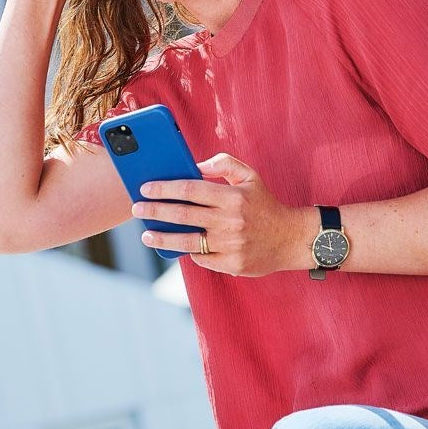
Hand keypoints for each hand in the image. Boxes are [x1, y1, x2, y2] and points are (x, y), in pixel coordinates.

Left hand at [131, 153, 298, 276]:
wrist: (290, 239)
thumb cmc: (265, 205)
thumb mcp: (250, 177)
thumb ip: (225, 164)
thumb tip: (196, 166)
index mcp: (233, 197)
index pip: (190, 190)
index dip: (164, 189)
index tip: (145, 188)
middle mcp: (230, 221)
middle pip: (183, 215)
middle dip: (155, 211)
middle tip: (137, 209)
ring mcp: (231, 245)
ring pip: (188, 242)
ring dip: (162, 238)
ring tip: (146, 234)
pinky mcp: (232, 264)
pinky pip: (202, 258)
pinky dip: (190, 251)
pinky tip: (179, 246)